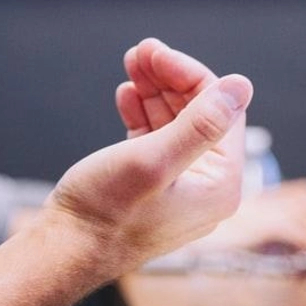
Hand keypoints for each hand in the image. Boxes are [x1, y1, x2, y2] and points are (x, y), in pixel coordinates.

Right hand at [115, 40, 305, 253]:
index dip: (189, 75)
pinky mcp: (152, 188)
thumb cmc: (105, 214)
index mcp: (221, 185)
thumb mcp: (153, 160)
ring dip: (154, 92)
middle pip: (199, 115)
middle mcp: (207, 188)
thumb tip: (241, 86)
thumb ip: (200, 124)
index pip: (221, 111)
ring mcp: (180, 188)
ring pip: (175, 124)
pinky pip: (156, 141)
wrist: (64, 253)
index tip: (155, 52)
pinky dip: (143, 115)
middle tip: (140, 51)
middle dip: (170, 79)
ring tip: (131, 65)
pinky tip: (127, 95)